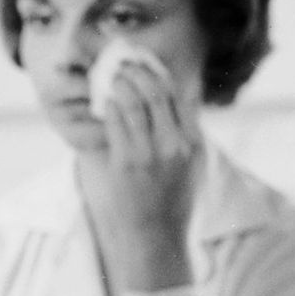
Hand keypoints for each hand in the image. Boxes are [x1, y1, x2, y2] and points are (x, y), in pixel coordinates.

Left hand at [89, 60, 203, 289]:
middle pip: (155, 92)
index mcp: (191, 141)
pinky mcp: (126, 162)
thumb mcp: (190, 164)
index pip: (176, 95)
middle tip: (123, 62)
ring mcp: (149, 153)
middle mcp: (173, 144)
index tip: (144, 61)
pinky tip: (103, 99)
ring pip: (133, 103)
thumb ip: (186, 131)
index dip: (158, 73)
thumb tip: (181, 99)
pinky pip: (115, 122)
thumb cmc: (170, 199)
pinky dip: (109, 106)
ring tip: (111, 75)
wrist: (154, 234)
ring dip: (119, 83)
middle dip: (137, 71)